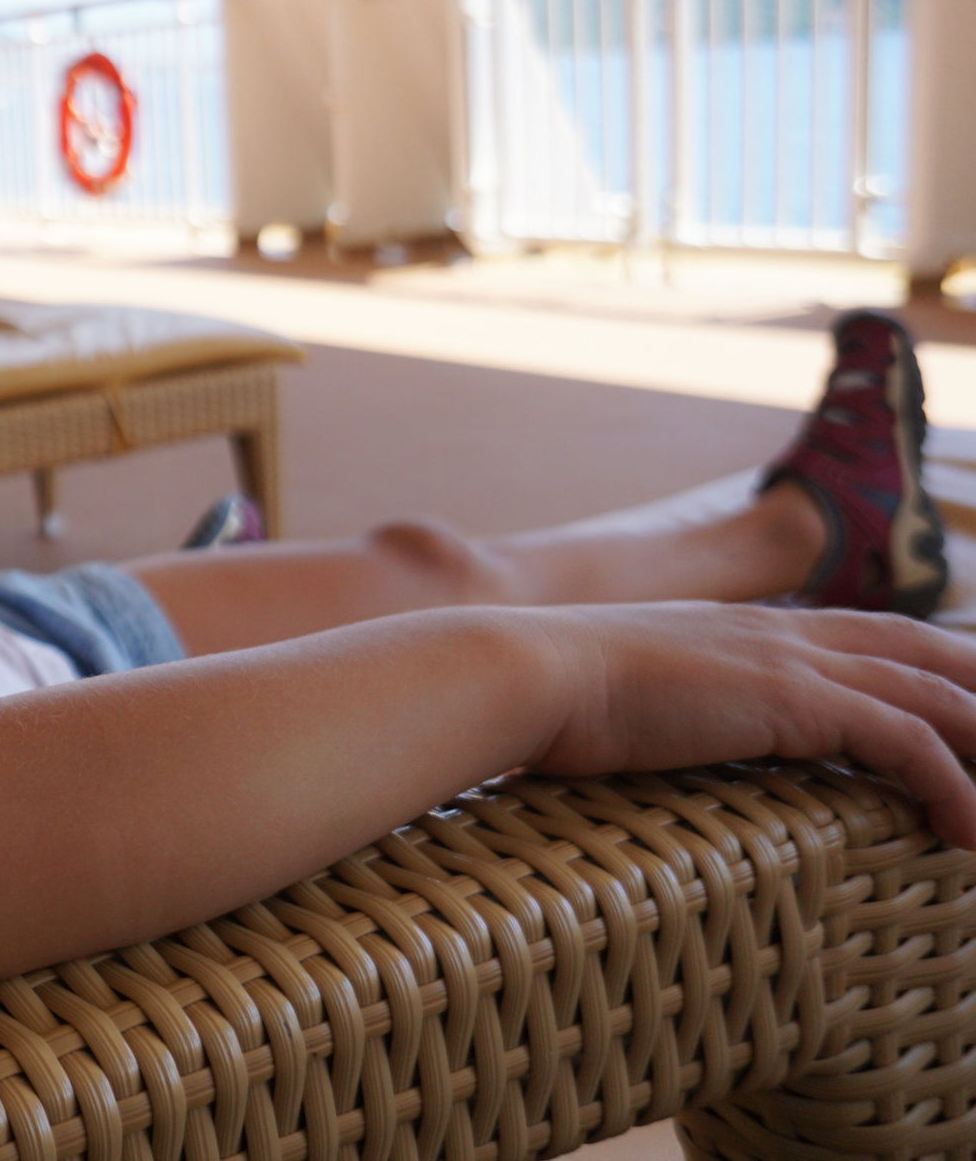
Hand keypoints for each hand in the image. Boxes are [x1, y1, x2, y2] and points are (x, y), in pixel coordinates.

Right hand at [527, 603, 975, 845]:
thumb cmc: (552, 695)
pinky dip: (952, 785)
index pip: (874, 635)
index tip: (963, 697)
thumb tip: (647, 739)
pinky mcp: (794, 701)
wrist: (528, 672)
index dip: (932, 664)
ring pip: (938, 695)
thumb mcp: (625, 692)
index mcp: (751, 628)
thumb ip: (661, 703)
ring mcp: (794, 662)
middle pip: (927, 653)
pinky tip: (968, 831)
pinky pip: (907, 741)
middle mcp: (787, 632)